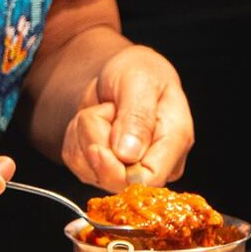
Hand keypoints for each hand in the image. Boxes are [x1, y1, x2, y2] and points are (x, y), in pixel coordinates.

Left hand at [60, 45, 193, 191]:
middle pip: (114, 180)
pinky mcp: (104, 167)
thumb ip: (137, 117)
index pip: (149, 181)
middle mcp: (155, 163)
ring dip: (85, 134)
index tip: (99, 147)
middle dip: (97, 140)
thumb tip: (129, 155)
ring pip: (90, 170)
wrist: (121, 70)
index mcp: (175, 142)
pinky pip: (76, 162)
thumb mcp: (139, 82)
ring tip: (104, 111)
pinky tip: (94, 120)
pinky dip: (76, 138)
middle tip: (106, 109)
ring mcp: (129, 169)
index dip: (118, 170)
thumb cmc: (139, 72)